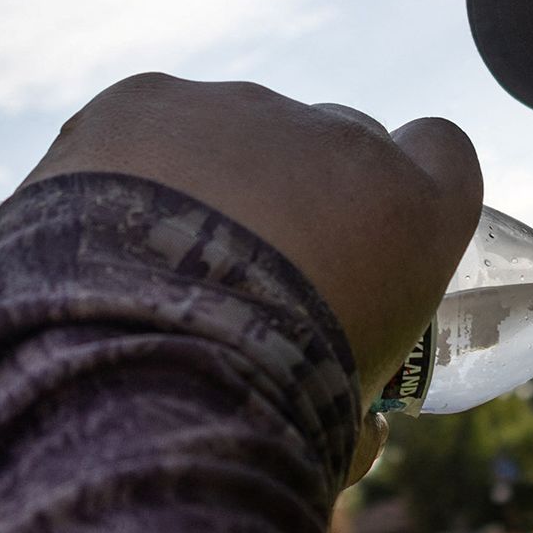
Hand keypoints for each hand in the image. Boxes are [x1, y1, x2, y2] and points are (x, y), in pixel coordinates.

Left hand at [20, 75, 482, 407]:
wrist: (138, 374)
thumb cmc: (262, 418)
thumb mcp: (342, 431)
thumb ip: (362, 415)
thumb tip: (365, 431)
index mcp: (415, 210)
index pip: (439, 152)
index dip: (402, 186)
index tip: (363, 231)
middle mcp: (340, 138)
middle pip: (329, 141)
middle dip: (296, 192)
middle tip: (241, 275)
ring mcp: (241, 110)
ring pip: (230, 132)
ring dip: (204, 185)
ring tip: (145, 271)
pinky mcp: (146, 100)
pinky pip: (142, 125)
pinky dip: (120, 170)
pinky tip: (93, 233)